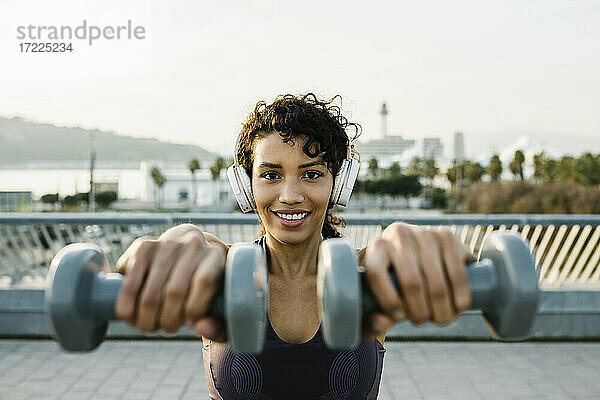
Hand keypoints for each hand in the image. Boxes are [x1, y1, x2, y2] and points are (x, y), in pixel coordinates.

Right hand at [114, 224, 227, 340]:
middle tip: (168, 328)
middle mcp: (192, 244)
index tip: (190, 321)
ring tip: (150, 326)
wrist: (184, 249)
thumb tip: (202, 329)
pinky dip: (126, 307)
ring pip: (150, 294)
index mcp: (215, 256)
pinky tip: (130, 317)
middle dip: (168, 320)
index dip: (194, 307)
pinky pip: (130, 286)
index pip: (204, 281)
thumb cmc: (203, 284)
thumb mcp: (217, 301)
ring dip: (146, 319)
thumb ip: (217, 321)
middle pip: (175, 291)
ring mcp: (166, 244)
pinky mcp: (143, 246)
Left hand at [359, 222, 473, 338]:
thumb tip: (381, 324)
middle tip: (422, 321)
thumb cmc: (396, 280)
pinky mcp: (448, 236)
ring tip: (440, 319)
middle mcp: (399, 235)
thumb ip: (377, 315)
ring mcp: (425, 233)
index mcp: (377, 247)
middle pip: (411, 283)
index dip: (388, 300)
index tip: (398, 317)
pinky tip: (458, 309)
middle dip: (419, 312)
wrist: (422, 254)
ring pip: (437, 285)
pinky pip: (458, 275)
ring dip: (442, 311)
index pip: (376, 272)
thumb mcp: (382, 296)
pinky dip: (460, 298)